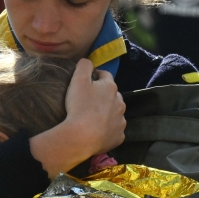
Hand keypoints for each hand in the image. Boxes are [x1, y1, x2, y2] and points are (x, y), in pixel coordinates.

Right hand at [30, 59, 125, 177]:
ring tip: (92, 117)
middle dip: (103, 95)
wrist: (83, 136)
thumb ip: (84, 66)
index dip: (96, 76)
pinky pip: (114, 129)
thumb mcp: (78, 80)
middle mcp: (120, 102)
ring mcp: (121, 120)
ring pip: (115, 112)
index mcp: (110, 87)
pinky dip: (108, 128)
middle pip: (112, 94)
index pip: (105, 75)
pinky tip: (97, 131)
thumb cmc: (80, 106)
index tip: (87, 81)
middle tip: (88, 101)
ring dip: (107, 112)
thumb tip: (87, 61)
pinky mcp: (119, 136)